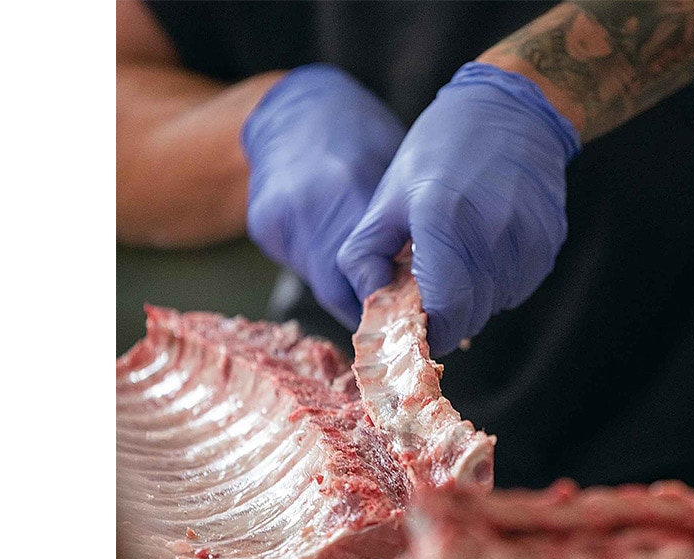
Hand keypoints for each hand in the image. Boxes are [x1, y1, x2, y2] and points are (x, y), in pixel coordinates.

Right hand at [241, 64, 404, 329]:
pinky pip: (302, 266)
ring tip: (374, 283)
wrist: (296, 108)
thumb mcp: (395, 168)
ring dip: (347, 291)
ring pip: (320, 284)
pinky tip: (338, 251)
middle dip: (370, 308)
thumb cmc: (362, 136)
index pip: (373, 271)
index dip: (393, 301)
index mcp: (351, 187)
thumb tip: (430, 279)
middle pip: (341, 290)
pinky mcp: (264, 228)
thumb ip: (402, 224)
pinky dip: (324, 269)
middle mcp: (310, 206)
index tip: (413, 316)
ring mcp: (280, 219)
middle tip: (396, 314)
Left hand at [336, 63, 580, 354]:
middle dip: (447, 315)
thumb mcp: (388, 195)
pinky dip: (498, 281)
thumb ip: (365, 257)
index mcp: (444, 222)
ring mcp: (527, 242)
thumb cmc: (440, 149)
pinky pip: (518, 287)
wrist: (512, 109)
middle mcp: (493, 236)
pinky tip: (487, 244)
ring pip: (495, 305)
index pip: (445, 313)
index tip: (416, 324)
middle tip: (431, 288)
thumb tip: (370, 307)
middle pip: (471, 317)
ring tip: (460, 256)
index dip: (428, 331)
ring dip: (473, 297)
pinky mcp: (549, 243)